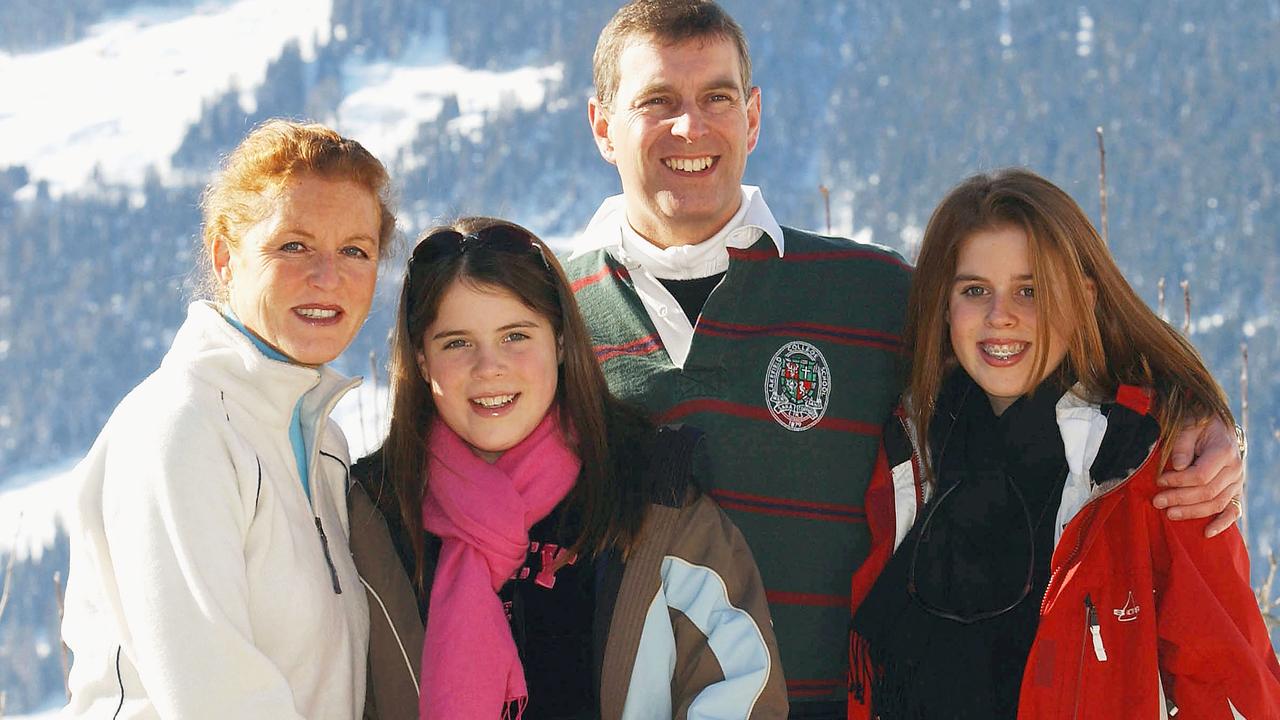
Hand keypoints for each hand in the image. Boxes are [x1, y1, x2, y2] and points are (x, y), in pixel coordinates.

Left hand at [1152, 418, 1242, 536]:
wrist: (1217, 428)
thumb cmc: (1198, 425)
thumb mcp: (1188, 426)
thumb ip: (1182, 444)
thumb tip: (1178, 465)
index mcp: (1224, 451)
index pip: (1201, 475)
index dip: (1178, 481)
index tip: (1159, 481)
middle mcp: (1235, 469)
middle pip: (1207, 492)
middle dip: (1180, 499)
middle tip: (1157, 502)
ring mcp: (1237, 482)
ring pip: (1216, 504)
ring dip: (1192, 512)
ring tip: (1169, 514)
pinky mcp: (1234, 491)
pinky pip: (1233, 511)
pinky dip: (1222, 524)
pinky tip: (1207, 533)